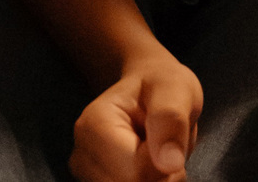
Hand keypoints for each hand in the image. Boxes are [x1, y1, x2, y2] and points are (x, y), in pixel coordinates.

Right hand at [69, 48, 202, 181]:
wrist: (148, 88)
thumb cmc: (160, 85)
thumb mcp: (175, 89)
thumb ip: (171, 121)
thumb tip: (169, 164)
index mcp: (94, 126)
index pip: (135, 173)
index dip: (165, 164)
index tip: (172, 138)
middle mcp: (81, 155)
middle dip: (161, 175)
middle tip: (168, 145)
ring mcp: (86, 174)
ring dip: (156, 178)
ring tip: (157, 150)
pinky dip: (149, 181)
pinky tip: (150, 163)